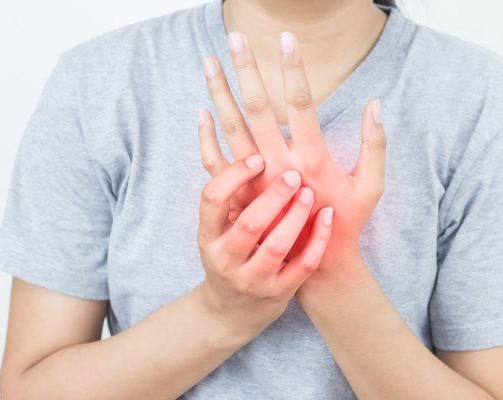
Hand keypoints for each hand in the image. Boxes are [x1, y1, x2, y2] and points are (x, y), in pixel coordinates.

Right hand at [195, 149, 332, 344]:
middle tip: (294, 176)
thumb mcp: (214, 230)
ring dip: (296, 216)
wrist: (230, 312)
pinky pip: (303, 266)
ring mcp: (252, 280)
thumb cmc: (226, 257)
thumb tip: (218, 125)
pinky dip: (318, 240)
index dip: (235, 176)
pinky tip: (327, 217)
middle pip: (250, 224)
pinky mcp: (278, 293)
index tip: (258, 157)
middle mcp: (226, 260)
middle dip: (274, 196)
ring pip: (277, 246)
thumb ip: (224, 191)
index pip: (213, 200)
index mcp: (208, 237)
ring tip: (309, 194)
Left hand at [201, 31, 386, 269]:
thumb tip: (377, 105)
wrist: (317, 270)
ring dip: (219, 94)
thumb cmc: (346, 226)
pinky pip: (215, 164)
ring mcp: (255, 181)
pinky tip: (200, 111)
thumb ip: (375, 146)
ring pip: (231, 129)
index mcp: (313, 157)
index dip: (294, 69)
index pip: (301, 102)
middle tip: (234, 38)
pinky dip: (206, 137)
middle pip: (258, 108)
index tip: (285, 39)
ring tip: (207, 63)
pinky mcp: (239, 197)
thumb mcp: (371, 188)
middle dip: (246, 70)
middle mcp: (279, 165)